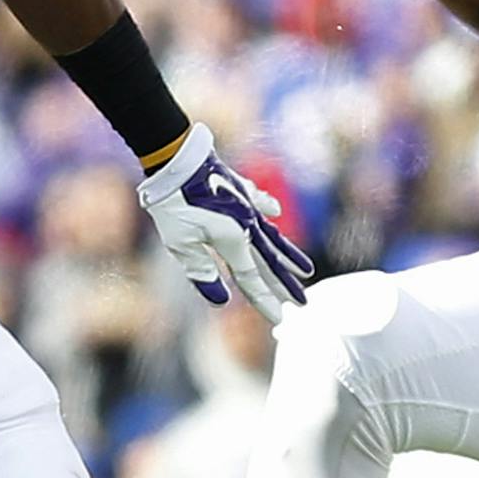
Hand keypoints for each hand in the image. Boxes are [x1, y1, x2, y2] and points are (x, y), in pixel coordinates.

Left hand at [137, 123, 313, 323]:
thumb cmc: (174, 202)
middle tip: (304, 302)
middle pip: (270, 261)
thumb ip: (202, 272)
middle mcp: (246, 226)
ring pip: (272, 236)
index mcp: (233, 241)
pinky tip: (276, 213)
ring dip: (288, 254)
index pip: (252, 279)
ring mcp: (245, 206)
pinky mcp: (239, 190)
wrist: (176, 158)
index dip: (265, 301)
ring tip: (305, 269)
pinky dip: (268, 210)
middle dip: (286, 284)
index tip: (280, 319)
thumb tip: (222, 300)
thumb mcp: (180, 244)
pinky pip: (259, 204)